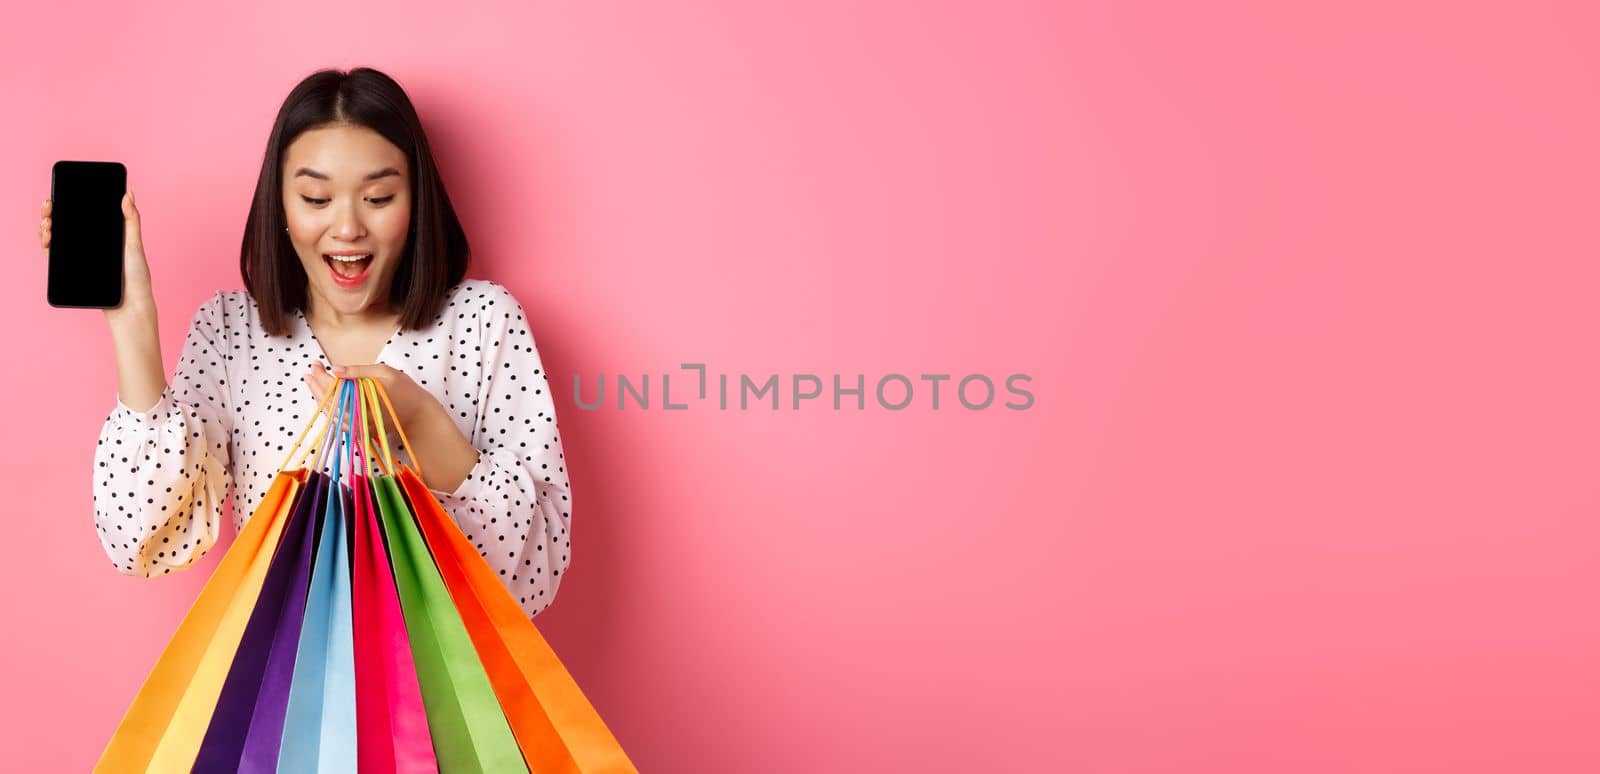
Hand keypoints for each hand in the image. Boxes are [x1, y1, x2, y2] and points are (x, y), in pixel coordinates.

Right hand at [39, 192, 156, 319]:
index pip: (82, 216)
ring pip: (56, 238)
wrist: (129, 306)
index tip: (60, 195)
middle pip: (65, 225)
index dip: (68, 204)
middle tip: (49, 207)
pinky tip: (47, 238)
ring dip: (46, 227)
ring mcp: (79, 258)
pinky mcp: (72, 271)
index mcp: (103, 236)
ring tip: (48, 223)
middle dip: (52, 213)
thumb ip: (131, 219)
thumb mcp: (135, 244)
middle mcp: (89, 245)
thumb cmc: (137, 276)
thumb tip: (128, 193)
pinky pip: (54, 256)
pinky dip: (46, 246)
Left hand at [304, 362, 440, 453]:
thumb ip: (359, 371)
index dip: (321, 374)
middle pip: (328, 399)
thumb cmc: (406, 392)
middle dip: (316, 385)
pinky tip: (324, 401)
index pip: (333, 385)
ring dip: (319, 397)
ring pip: (330, 412)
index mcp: (361, 396)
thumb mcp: (385, 372)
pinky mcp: (359, 431)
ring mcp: (357, 425)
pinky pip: (337, 421)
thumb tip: (335, 369)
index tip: (315, 364)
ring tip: (312, 384)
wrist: (419, 417)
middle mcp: (356, 413)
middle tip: (309, 372)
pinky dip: (328, 410)